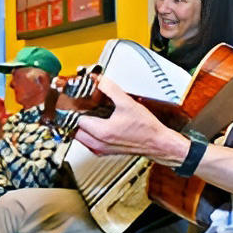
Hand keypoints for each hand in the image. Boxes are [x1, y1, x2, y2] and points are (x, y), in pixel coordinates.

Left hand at [73, 75, 187, 165]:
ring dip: (80, 126)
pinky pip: (87, 142)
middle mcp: (98, 144)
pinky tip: (95, 124)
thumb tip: (98, 80)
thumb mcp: (127, 103)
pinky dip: (87, 133)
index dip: (77, 108)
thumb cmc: (146, 128)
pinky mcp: (104, 152)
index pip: (77, 119)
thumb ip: (110, 89)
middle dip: (76, 117)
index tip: (78, 100)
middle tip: (80, 107)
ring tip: (87, 114)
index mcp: (101, 132)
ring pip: (79, 137)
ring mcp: (100, 150)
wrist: (157, 143)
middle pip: (74, 129)